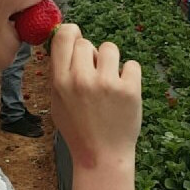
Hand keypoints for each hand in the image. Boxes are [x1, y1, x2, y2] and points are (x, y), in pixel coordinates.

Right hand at [50, 24, 140, 168]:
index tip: (77, 38)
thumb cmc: (79, 130)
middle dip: (91, 55)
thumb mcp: (57, 103)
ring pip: (110, 48)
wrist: (102, 157)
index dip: (71, 33)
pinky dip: (129, 76)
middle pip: (87, 42)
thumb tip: (66, 42)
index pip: (64, 37)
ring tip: (109, 83)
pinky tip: (123, 92)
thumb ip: (59, 74)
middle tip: (94, 76)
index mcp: (60, 81)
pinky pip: (131, 64)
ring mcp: (106, 84)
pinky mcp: (129, 89)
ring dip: (111, 62)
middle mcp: (82, 79)